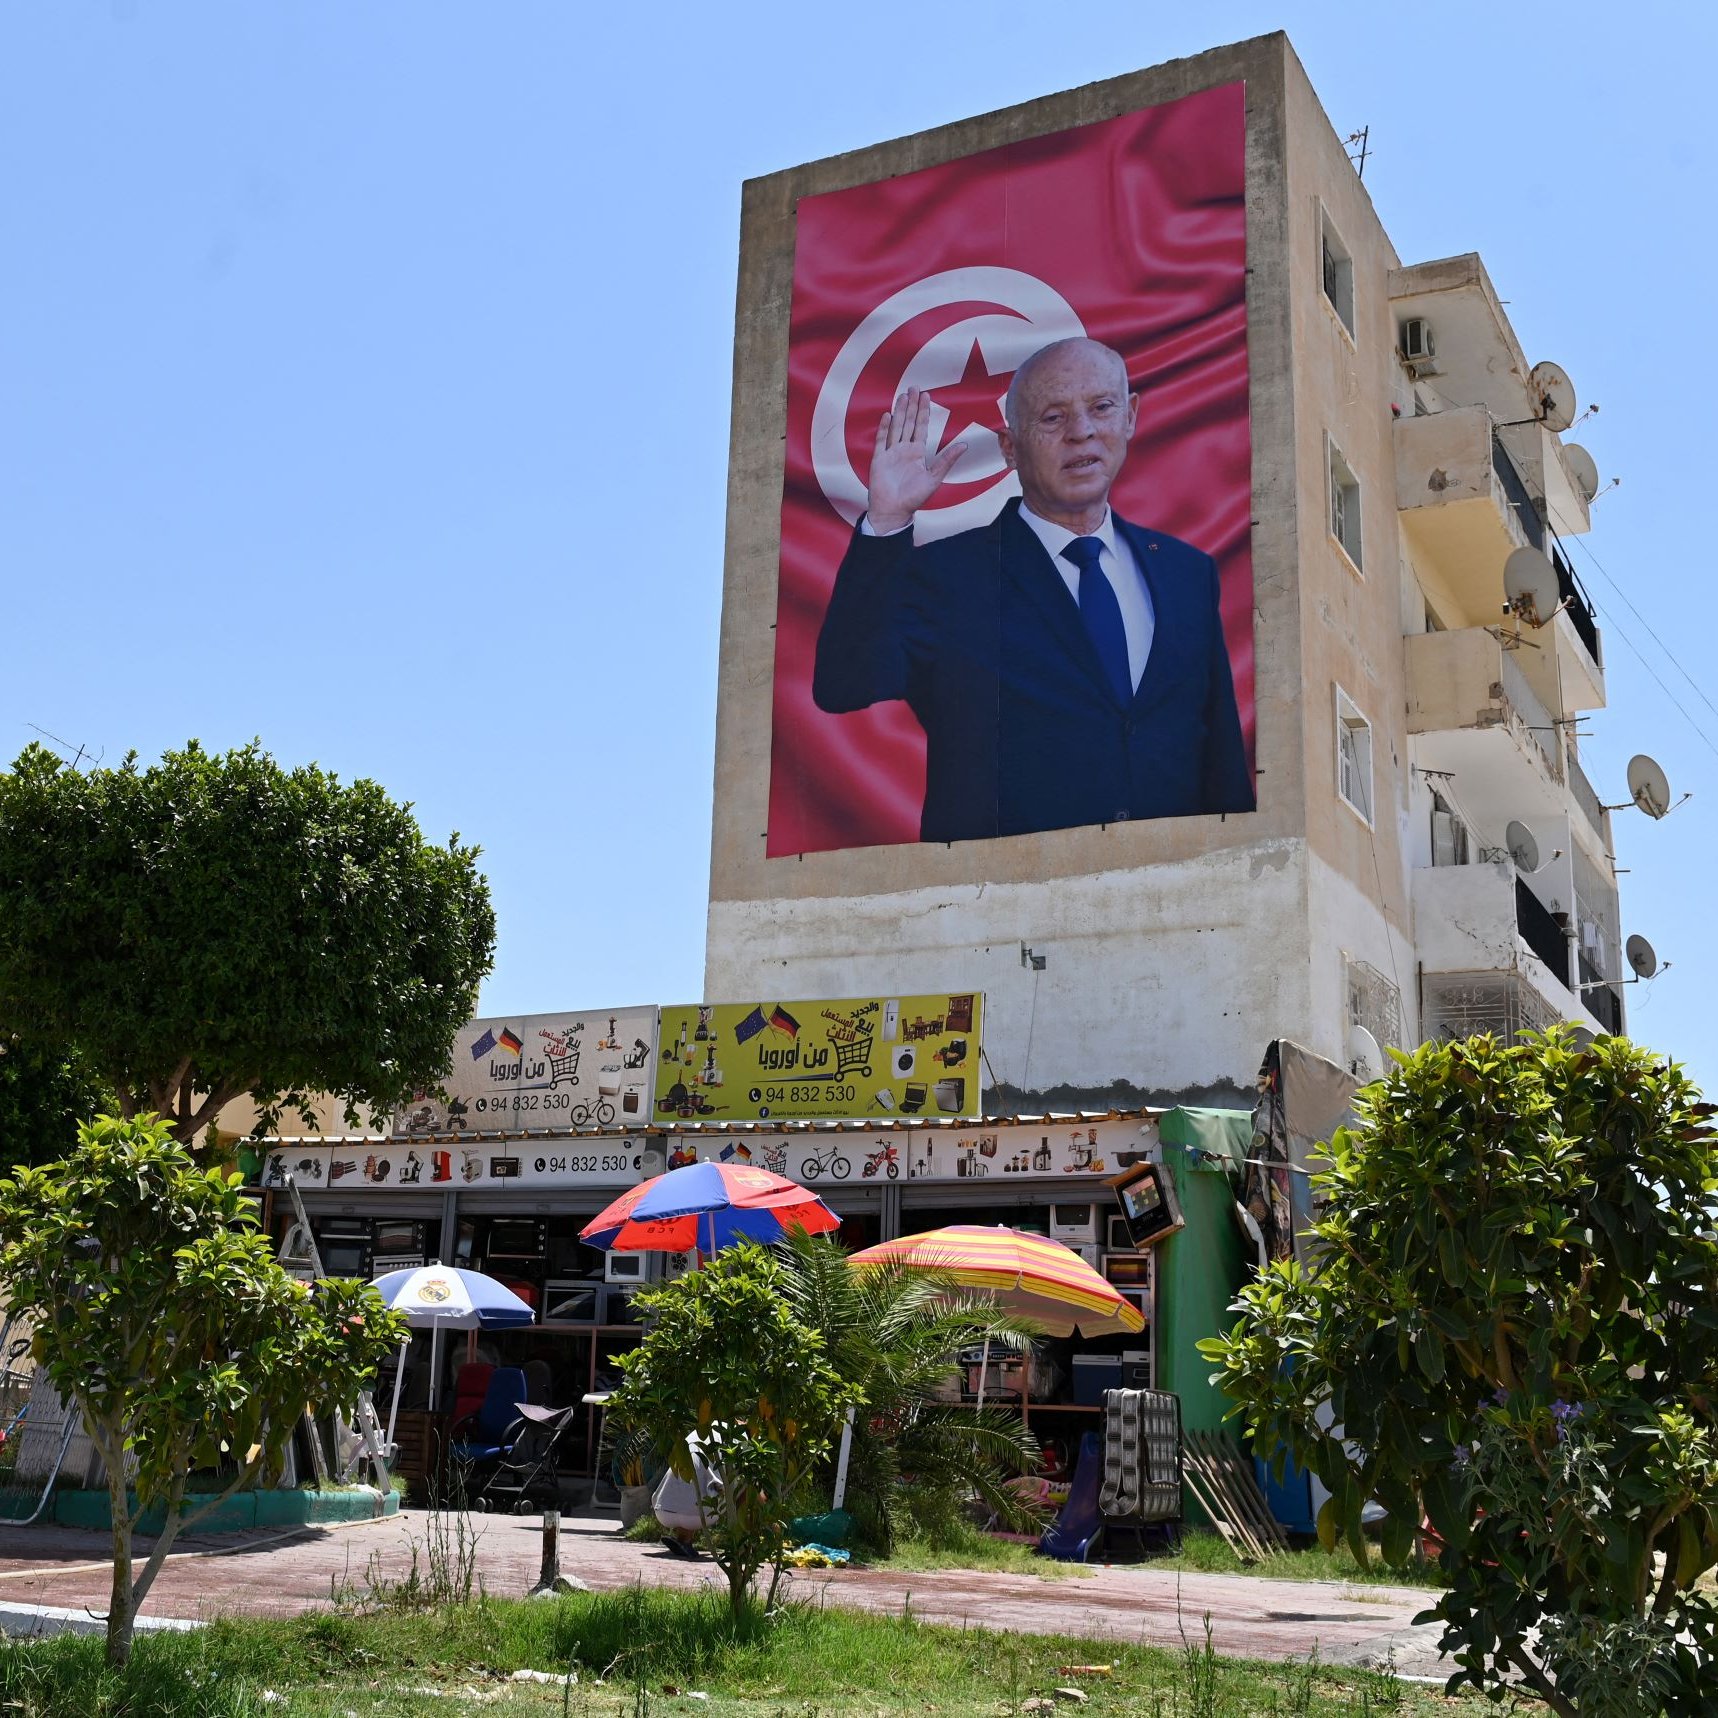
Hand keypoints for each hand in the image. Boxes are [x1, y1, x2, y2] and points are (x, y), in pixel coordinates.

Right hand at [864, 389, 965, 534]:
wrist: (894, 511)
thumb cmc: (914, 498)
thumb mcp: (934, 478)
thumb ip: (947, 460)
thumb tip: (965, 445)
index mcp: (917, 453)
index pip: (921, 427)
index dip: (924, 411)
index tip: (926, 395)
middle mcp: (904, 450)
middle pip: (908, 423)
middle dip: (911, 405)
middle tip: (914, 387)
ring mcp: (890, 453)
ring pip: (896, 427)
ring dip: (899, 412)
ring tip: (902, 396)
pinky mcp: (879, 460)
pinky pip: (881, 440)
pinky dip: (884, 428)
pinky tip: (887, 415)